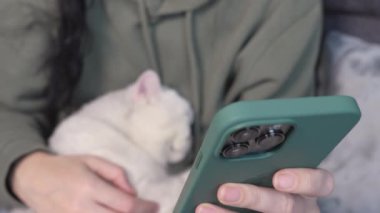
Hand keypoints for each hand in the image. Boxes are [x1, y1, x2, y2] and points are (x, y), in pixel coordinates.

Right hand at [11, 152, 158, 212]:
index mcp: (90, 187)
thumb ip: (116, 174)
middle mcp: (81, 208)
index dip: (145, 207)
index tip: (155, 205)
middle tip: (148, 212)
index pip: (126, 204)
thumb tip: (133, 192)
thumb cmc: (66, 166)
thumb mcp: (92, 161)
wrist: (33, 179)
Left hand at [196, 168, 333, 212]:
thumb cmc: (266, 177)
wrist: (259, 204)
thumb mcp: (272, 166)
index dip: (303, 180)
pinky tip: (202, 210)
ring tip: (203, 207)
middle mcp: (300, 207)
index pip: (319, 182)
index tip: (279, 178)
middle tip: (225, 191)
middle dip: (254, 198)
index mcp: (306, 187)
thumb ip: (263, 156)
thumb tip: (231, 141)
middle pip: (286, 206)